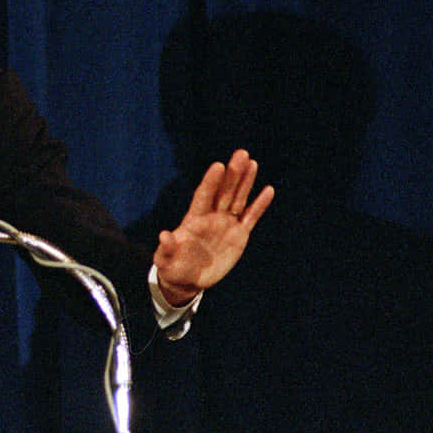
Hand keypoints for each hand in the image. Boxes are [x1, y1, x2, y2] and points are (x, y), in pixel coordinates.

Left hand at [153, 149, 273, 305]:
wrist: (187, 279)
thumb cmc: (172, 267)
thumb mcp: (165, 259)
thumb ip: (166, 248)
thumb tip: (164, 235)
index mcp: (194, 220)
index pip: (204, 196)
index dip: (211, 182)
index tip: (218, 166)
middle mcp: (211, 217)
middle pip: (224, 191)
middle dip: (233, 173)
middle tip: (241, 153)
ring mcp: (226, 224)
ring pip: (238, 199)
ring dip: (246, 181)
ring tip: (252, 162)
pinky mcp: (238, 235)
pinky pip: (251, 217)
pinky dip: (259, 205)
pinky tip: (268, 190)